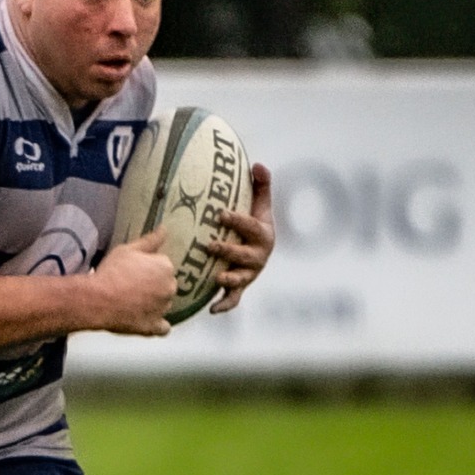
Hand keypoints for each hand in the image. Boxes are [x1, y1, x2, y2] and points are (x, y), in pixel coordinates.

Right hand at [89, 228, 175, 335]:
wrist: (97, 300)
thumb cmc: (111, 272)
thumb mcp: (127, 250)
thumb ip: (150, 240)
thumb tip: (165, 229)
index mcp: (165, 266)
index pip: (163, 265)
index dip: (148, 267)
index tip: (134, 270)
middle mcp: (170, 287)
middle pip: (165, 284)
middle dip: (153, 285)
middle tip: (132, 285)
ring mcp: (163, 309)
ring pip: (164, 304)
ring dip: (154, 303)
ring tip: (132, 302)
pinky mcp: (153, 326)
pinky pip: (163, 328)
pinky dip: (157, 324)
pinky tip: (146, 319)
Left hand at [207, 163, 274, 314]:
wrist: (257, 248)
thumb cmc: (254, 222)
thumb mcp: (259, 204)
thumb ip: (260, 185)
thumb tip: (257, 164)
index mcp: (264, 235)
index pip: (252, 228)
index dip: (238, 221)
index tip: (220, 214)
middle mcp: (259, 257)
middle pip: (246, 256)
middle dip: (230, 251)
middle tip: (211, 245)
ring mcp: (249, 274)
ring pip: (241, 279)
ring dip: (230, 279)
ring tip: (217, 278)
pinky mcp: (239, 288)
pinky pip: (233, 299)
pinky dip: (224, 305)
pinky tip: (211, 310)